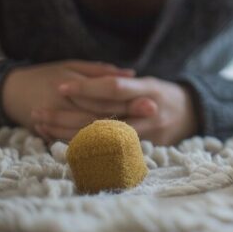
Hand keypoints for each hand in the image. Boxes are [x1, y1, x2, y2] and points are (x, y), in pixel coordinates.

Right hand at [1, 60, 142, 138]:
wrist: (11, 90)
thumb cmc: (45, 74)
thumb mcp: (71, 65)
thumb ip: (101, 71)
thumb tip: (131, 74)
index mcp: (70, 82)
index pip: (105, 93)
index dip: (129, 99)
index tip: (152, 102)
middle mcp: (63, 101)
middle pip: (101, 114)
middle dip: (128, 117)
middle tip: (153, 118)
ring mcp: (57, 119)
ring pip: (91, 131)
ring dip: (117, 134)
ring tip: (141, 137)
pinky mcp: (53, 133)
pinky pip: (77, 141)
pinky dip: (97, 144)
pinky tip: (116, 146)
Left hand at [55, 76, 199, 144]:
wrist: (193, 115)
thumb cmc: (163, 94)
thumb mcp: (149, 83)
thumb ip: (125, 83)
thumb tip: (92, 79)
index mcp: (148, 90)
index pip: (114, 89)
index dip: (87, 88)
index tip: (60, 87)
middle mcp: (147, 114)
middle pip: (102, 118)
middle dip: (66, 116)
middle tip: (39, 112)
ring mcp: (146, 135)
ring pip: (100, 138)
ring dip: (68, 134)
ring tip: (42, 126)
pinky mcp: (143, 151)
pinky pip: (107, 151)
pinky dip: (82, 147)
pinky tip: (60, 142)